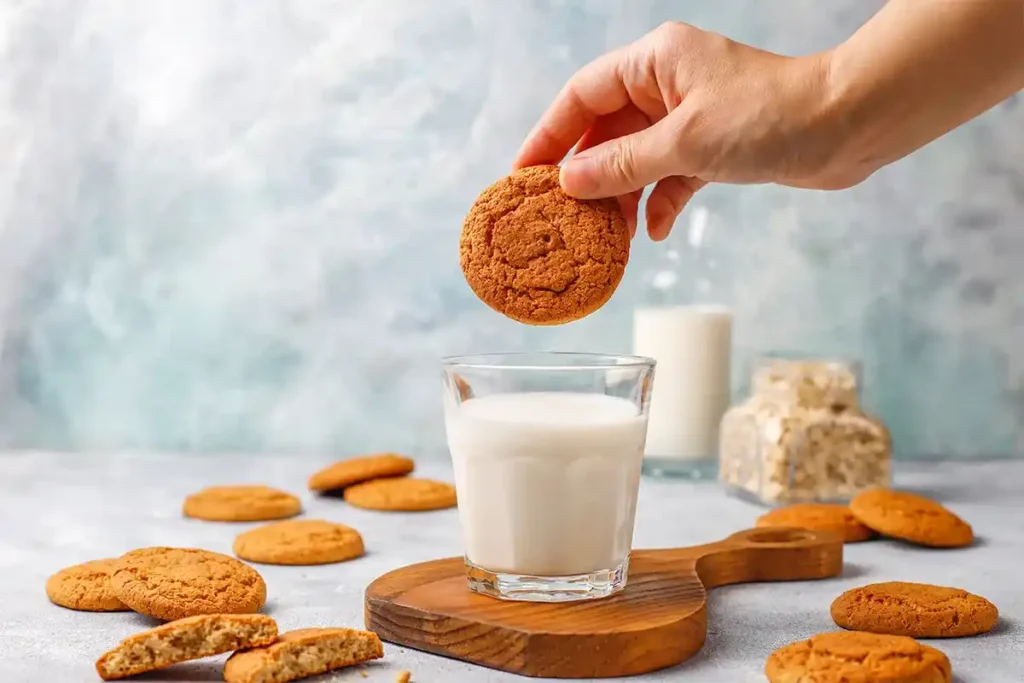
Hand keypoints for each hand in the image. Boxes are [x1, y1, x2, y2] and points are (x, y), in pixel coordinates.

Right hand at [513, 22, 838, 240]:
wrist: (848, 127)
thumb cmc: (771, 116)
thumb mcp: (684, 143)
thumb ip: (621, 165)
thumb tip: (568, 184)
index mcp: (654, 62)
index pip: (581, 96)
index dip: (548, 135)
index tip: (522, 175)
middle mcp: (667, 85)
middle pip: (605, 132)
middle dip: (586, 177)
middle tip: (558, 217)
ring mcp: (690, 117)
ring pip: (636, 160)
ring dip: (621, 198)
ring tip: (604, 238)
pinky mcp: (713, 147)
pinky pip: (669, 176)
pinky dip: (660, 203)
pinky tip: (655, 232)